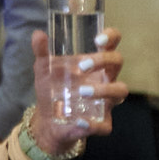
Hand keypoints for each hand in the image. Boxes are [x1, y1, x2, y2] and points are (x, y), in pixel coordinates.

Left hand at [20, 29, 118, 155]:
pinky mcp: (101, 122)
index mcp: (94, 63)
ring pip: (120, 91)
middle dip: (103, 61)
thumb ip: (41, 51)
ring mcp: (106, 101)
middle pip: (117, 62)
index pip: (111, 44)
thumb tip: (38, 34)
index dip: (111, 36)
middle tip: (82, 67)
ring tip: (82, 92)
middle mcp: (105, 79)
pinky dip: (93, 124)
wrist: (47, 120)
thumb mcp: (44, 69)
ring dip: (104, 90)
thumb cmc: (51, 89)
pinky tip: (78, 120)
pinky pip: (105, 125)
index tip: (98, 39)